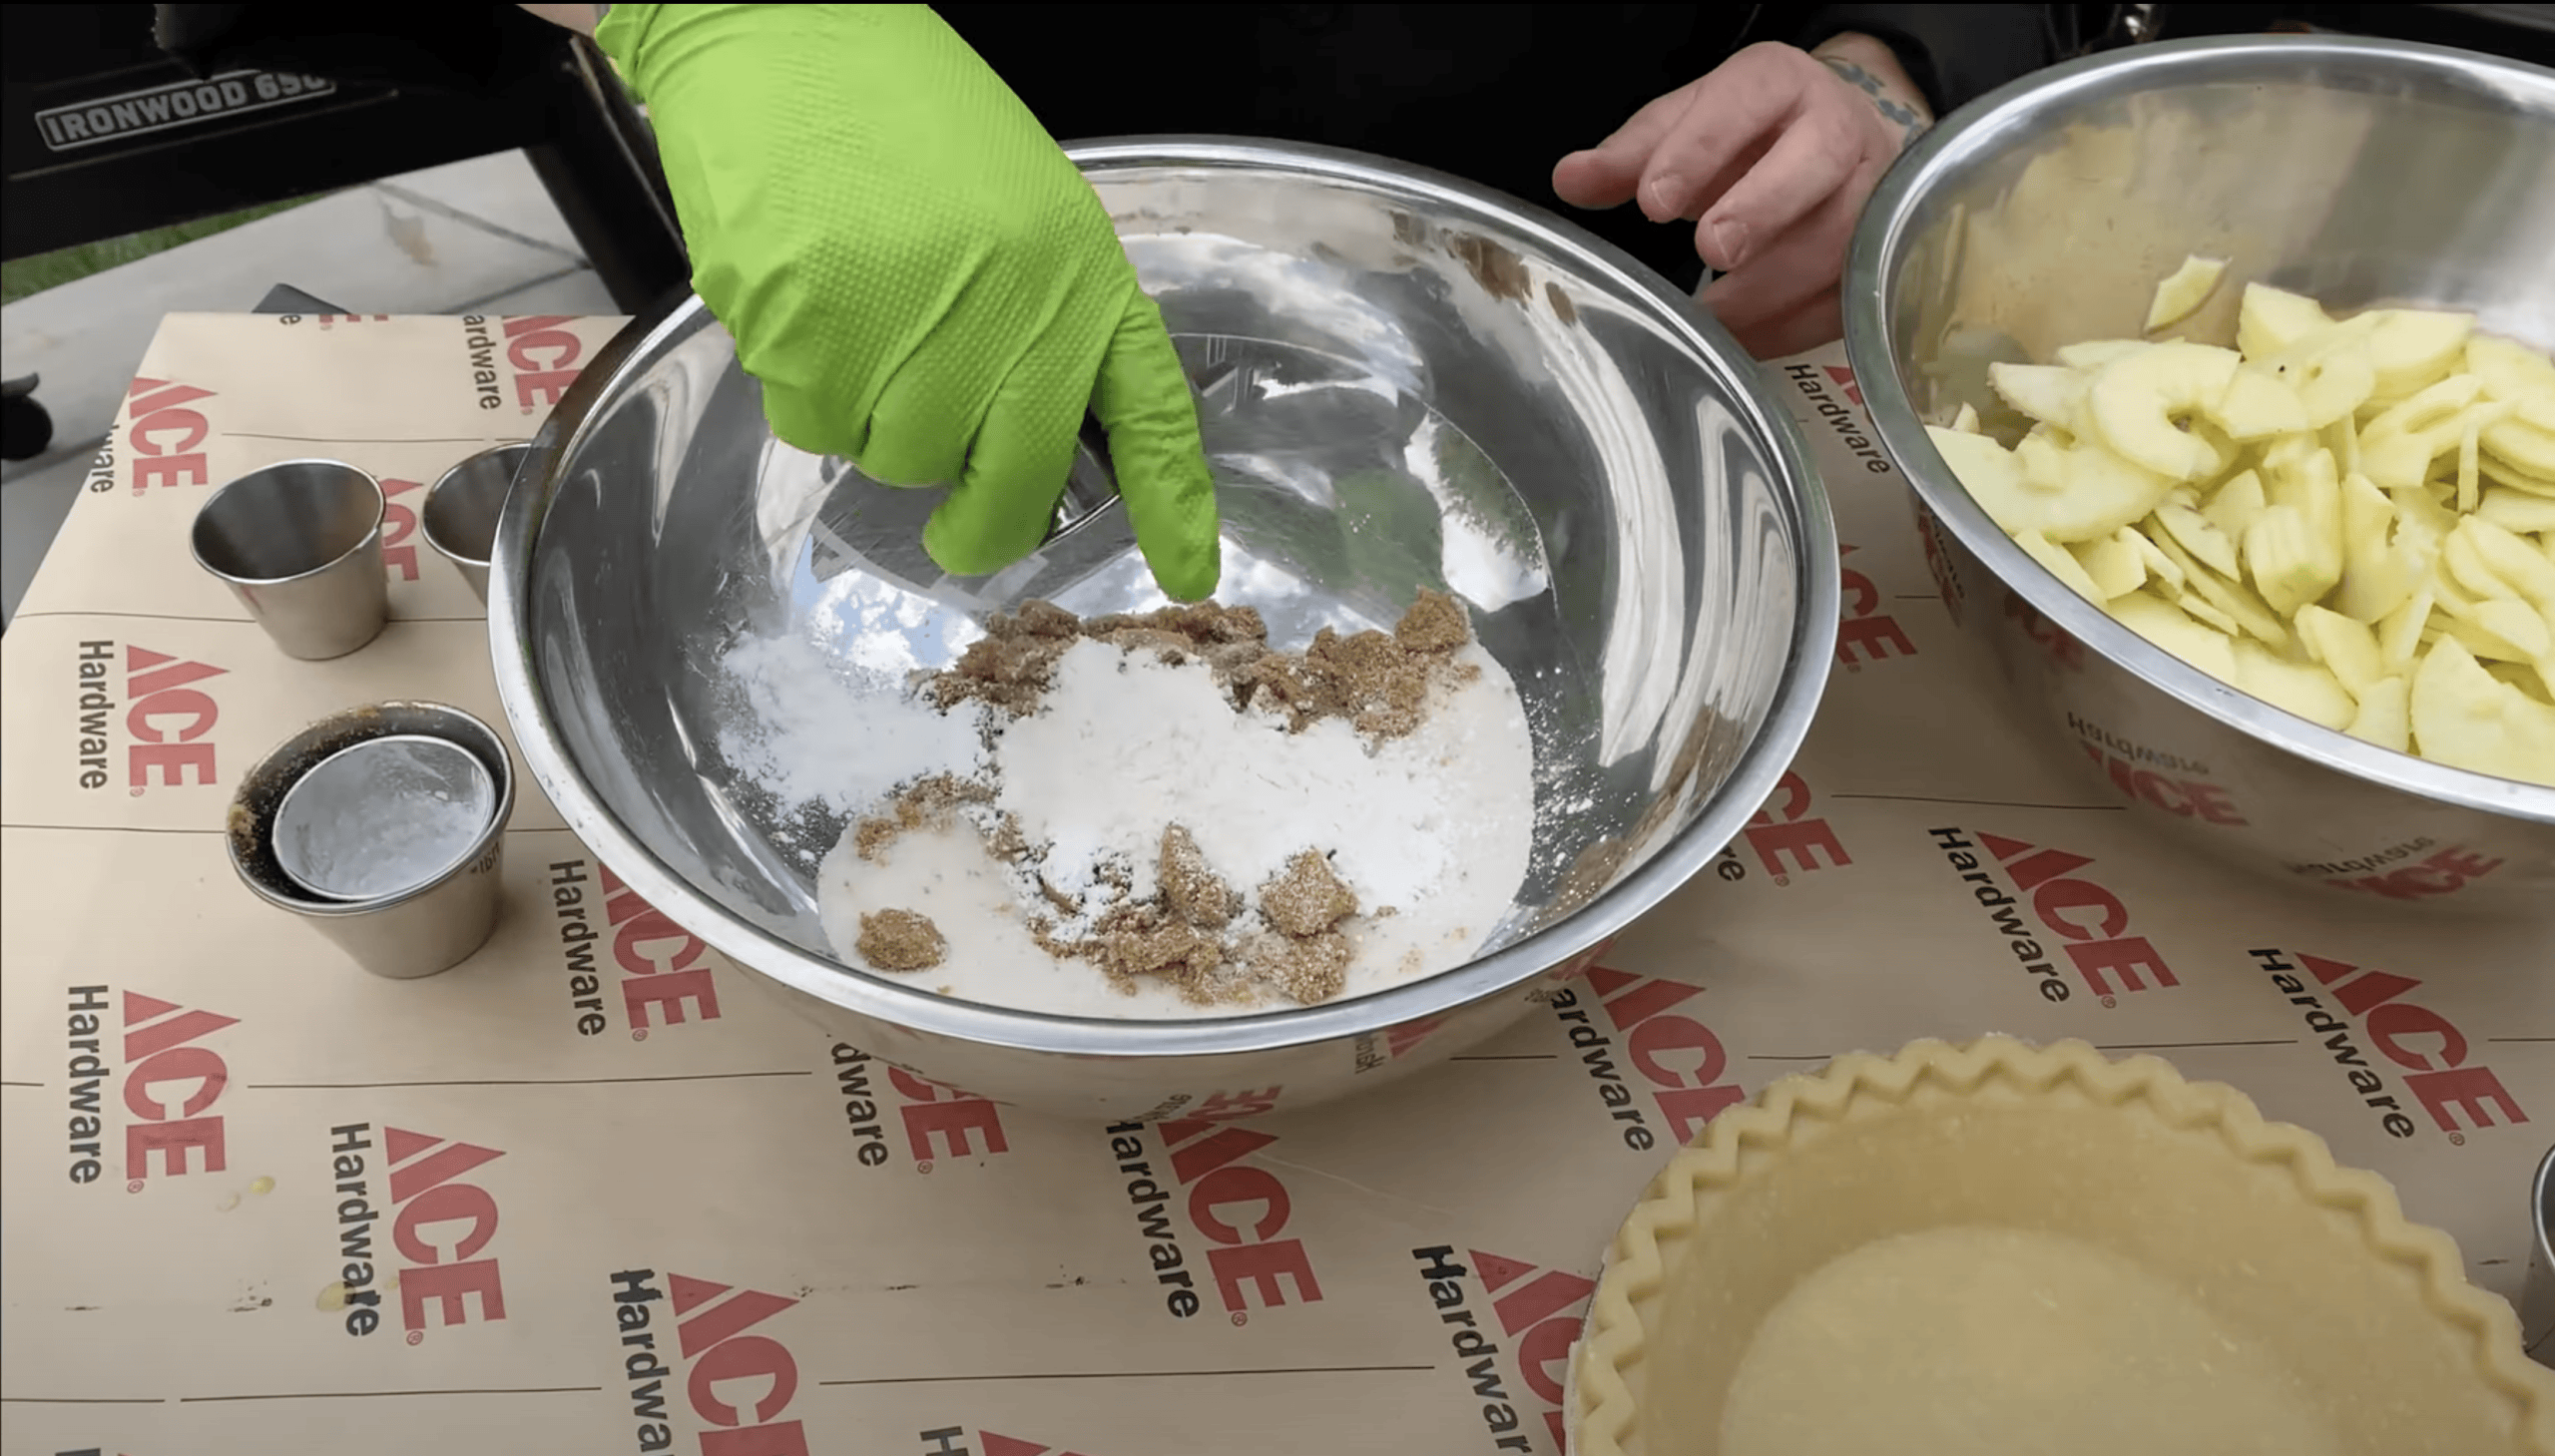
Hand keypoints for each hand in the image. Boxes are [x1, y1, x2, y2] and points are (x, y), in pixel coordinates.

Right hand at [594, 4, 1218, 598]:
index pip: (1147, 406)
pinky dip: (807, 392)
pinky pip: (815, 425)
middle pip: (1009, 480)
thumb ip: (1037, 316)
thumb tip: (1029, 430)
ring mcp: (908, 322)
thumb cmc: (896, 112)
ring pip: (900, 459)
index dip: (1172, 500)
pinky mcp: (811, 331)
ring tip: (859, 324)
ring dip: (876, 425)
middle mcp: (1007, 306)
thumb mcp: (1014, 207)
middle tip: (957, 529)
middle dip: (981, 524)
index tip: (1188, 573)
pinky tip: (806, 310)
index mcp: (1075, 269)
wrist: (778, 30)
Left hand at [1553, 37, 1930, 359]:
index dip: (1701, 148)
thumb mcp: (1687, 130)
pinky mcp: (1883, 252)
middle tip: (1712, 252)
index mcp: (1780, 83)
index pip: (1748, 98)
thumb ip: (1631, 156)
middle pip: (1818, 158)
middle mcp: (1839, 127)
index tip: (1655, 200)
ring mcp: (1874, 190)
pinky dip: (1792, 326)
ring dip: (1773, 286)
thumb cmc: (1750, 139)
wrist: (1834, 146)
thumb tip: (1570, 179)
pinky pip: (1846, 295)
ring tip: (1713, 318)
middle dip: (1762, 207)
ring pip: (1841, 237)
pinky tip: (1743, 344)